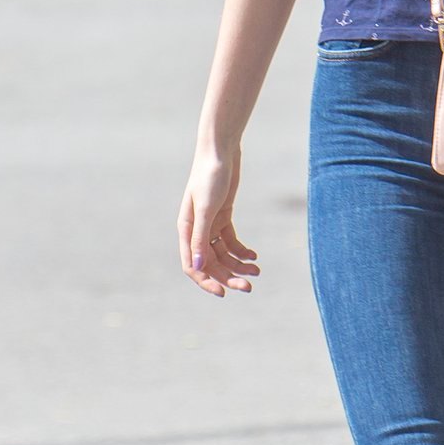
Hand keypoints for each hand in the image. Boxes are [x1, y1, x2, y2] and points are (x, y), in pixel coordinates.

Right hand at [177, 144, 258, 297]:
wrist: (220, 151)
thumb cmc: (209, 177)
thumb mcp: (207, 209)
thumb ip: (202, 238)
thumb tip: (197, 268)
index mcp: (187, 231)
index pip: (192, 266)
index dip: (206, 282)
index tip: (224, 293)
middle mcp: (196, 230)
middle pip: (211, 263)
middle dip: (228, 276)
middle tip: (249, 287)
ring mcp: (210, 224)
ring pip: (223, 254)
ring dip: (238, 265)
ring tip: (257, 271)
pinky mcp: (223, 216)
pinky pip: (231, 241)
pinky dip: (242, 251)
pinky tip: (254, 256)